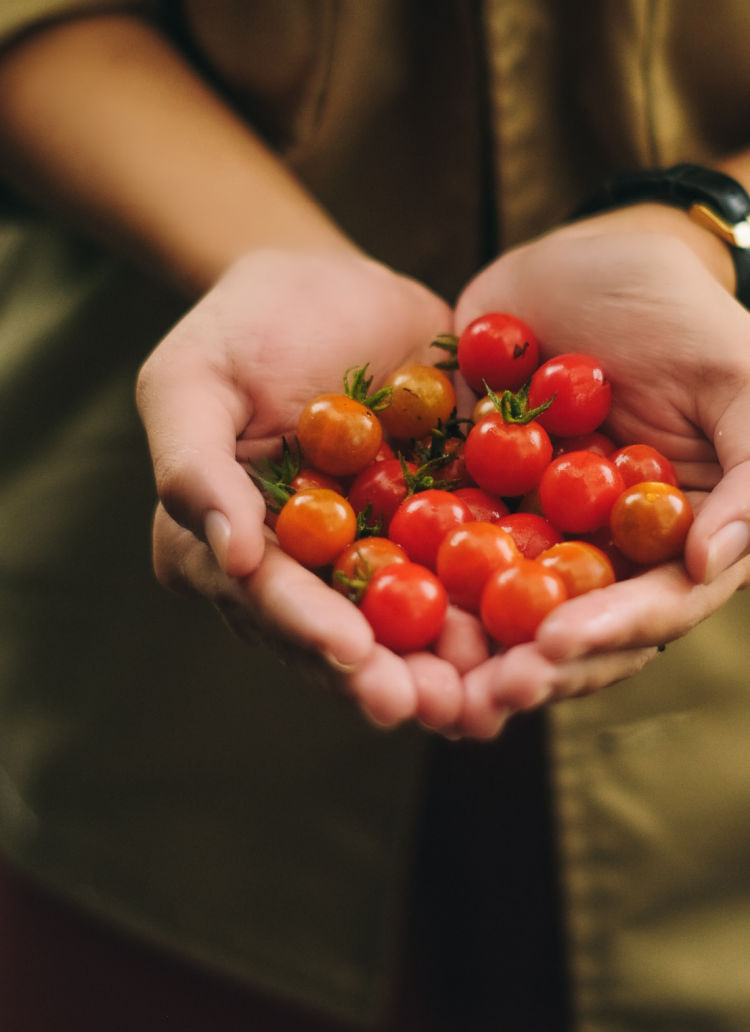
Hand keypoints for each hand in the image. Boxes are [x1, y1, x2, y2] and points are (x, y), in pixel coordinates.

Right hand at [137, 248, 469, 726]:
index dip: (307, 629)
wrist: (337, 287)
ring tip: (493, 691)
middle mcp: (302, 572)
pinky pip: (466, 574)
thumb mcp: (192, 377)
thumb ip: (192, 464)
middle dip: (388, 675)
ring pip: (408, 624)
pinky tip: (538, 629)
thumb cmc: (246, 325)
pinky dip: (499, 604)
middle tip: (434, 706)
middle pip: (341, 635)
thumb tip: (227, 556)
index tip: (351, 653)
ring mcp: (372, 558)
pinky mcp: (433, 534)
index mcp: (231, 549)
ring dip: (449, 663)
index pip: (267, 598)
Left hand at [447, 216, 749, 734]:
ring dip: (464, 648)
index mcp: (671, 538)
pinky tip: (373, 599)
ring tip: (421, 677)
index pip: (649, 608)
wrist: (583, 256)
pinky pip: (436, 546)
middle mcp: (600, 551)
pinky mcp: (468, 500)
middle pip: (567, 628)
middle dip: (524, 666)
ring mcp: (530, 530)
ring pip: (499, 606)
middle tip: (476, 695)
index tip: (552, 648)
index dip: (606, 635)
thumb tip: (710, 563)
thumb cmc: (676, 311)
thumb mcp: (738, 375)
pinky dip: (411, 575)